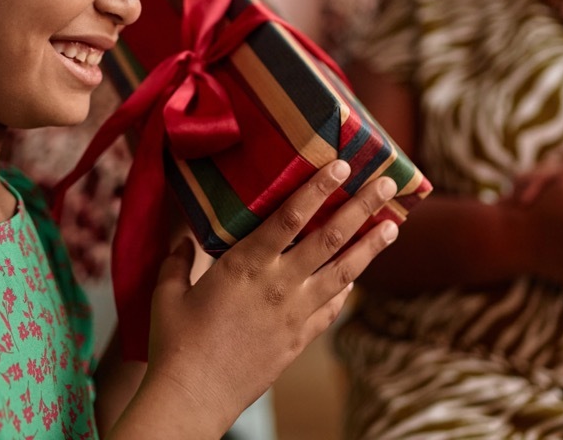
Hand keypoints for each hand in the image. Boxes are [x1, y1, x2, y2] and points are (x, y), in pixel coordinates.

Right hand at [139, 162, 398, 434]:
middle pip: (329, 237)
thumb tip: (181, 241)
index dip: (318, 188)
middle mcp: (278, 284)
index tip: (340, 165)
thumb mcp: (167, 294)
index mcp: (245, 264)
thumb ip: (176, 262)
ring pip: (343, 272)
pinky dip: (347, 289)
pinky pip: (332, 308)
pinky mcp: (300, 339)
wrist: (194, 396)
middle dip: (361, 208)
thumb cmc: (175, 344)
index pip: (290, 216)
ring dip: (370, 247)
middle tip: (385, 184)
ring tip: (394, 226)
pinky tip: (357, 279)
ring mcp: (294, 313)